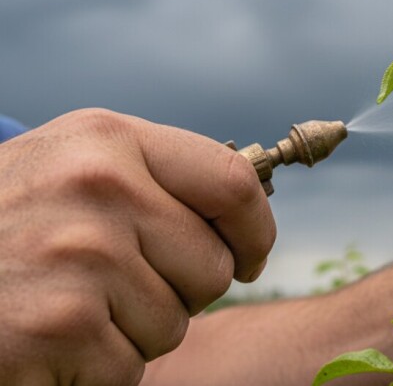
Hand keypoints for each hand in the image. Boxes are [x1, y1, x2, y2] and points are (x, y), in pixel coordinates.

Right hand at [0, 109, 275, 384]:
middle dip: (179, 291)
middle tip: (113, 284)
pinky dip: (95, 369)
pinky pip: (128, 368)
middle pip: (212, 268)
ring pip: (173, 325)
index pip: (233, 184)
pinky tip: (46, 337)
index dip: (256, 231)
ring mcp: (79, 257)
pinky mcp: (57, 326)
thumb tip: (246, 214)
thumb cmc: (6, 219)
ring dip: (132, 332)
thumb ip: (153, 179)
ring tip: (68, 304)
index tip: (249, 257)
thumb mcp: (72, 166)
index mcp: (110, 140)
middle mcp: (99, 189)